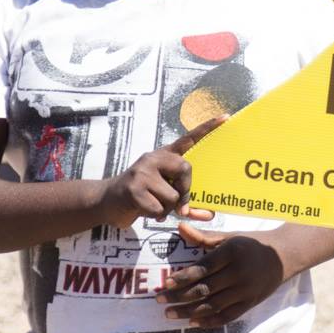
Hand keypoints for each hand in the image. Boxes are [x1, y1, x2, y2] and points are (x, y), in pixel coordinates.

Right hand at [95, 117, 222, 226]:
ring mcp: (142, 172)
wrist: (106, 202)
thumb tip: (210, 214)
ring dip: (166, 208)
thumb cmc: (142, 197)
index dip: (208, 128)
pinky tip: (143, 209)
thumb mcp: (164, 194)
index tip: (227, 117)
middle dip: (185, 190)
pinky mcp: (134, 189)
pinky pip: (159, 208)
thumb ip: (188, 201)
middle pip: (185, 170)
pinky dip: (155, 215)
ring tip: (153, 204)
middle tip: (177, 202)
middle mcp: (153, 158)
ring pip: (173, 195)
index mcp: (164, 155)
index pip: (189, 138)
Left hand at [158, 220, 288, 327]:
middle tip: (161, 301)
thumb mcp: (229, 236)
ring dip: (189, 312)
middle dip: (179, 296)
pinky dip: (209, 321)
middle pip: (205, 288)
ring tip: (170, 314)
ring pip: (213, 305)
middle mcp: (239, 272)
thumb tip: (179, 227)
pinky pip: (227, 316)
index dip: (183, 277)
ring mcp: (245, 290)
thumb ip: (203, 236)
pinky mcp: (250, 303)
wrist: (284, 256)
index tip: (166, 283)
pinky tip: (193, 323)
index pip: (203, 268)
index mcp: (232, 252)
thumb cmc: (251, 243)